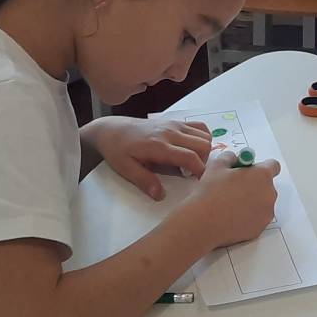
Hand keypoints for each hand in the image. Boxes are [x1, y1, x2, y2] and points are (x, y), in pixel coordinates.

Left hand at [82, 116, 210, 200]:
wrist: (112, 129)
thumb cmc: (117, 150)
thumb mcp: (125, 169)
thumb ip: (144, 181)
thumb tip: (160, 195)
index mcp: (159, 146)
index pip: (190, 157)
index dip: (200, 171)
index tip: (201, 182)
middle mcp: (170, 132)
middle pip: (202, 144)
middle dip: (204, 161)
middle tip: (193, 173)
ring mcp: (174, 124)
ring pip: (204, 135)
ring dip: (204, 150)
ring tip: (192, 161)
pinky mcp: (174, 121)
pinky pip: (198, 126)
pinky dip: (202, 137)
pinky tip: (192, 148)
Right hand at [189, 149, 280, 246]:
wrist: (204, 222)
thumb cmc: (211, 191)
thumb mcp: (217, 166)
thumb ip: (230, 157)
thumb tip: (234, 159)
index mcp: (262, 175)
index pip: (273, 166)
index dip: (260, 167)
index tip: (248, 171)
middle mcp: (269, 194)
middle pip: (267, 185)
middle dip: (255, 185)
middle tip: (235, 188)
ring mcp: (267, 213)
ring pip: (263, 203)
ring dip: (252, 201)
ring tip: (231, 205)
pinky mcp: (260, 228)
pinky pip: (257, 218)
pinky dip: (249, 217)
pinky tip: (232, 217)